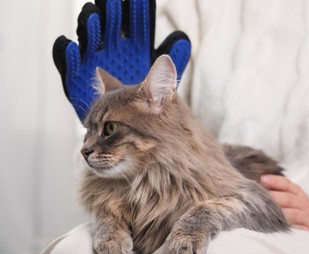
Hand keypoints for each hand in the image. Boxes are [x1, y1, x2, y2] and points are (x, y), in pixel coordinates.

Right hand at [53, 0, 190, 120]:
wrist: (125, 128)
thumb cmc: (148, 105)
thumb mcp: (165, 83)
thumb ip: (174, 61)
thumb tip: (182, 39)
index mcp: (134, 49)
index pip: (135, 24)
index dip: (135, 11)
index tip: (137, 1)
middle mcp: (112, 52)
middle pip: (110, 26)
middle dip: (111, 14)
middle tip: (112, 3)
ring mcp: (93, 63)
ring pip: (88, 40)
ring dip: (90, 28)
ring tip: (94, 18)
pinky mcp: (76, 79)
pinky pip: (69, 66)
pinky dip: (68, 55)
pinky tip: (72, 46)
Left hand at [260, 175, 308, 236]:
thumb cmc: (301, 208)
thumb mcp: (294, 196)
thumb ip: (279, 190)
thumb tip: (259, 183)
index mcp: (298, 193)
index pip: (287, 184)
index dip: (275, 181)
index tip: (263, 179)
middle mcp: (303, 203)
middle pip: (288, 199)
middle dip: (274, 198)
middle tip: (259, 197)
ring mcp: (308, 217)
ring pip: (293, 214)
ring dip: (280, 213)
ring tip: (267, 213)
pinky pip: (300, 230)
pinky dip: (290, 228)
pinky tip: (280, 228)